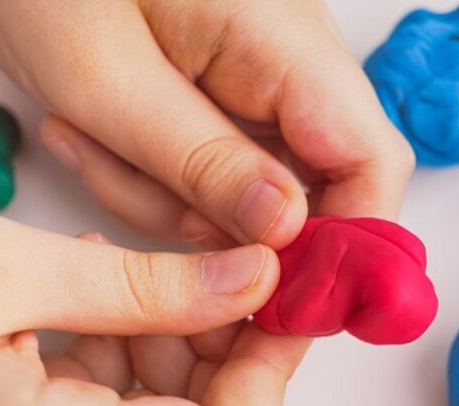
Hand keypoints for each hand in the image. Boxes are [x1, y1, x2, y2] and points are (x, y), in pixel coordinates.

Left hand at [0, 0, 414, 249]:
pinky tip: (93, 130)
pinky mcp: (225, 81)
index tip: (283, 306)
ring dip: (171, 193)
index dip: (346, 249)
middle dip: (227, 226)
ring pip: (253, 184)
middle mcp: (292, 58)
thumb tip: (288, 232)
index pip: (371, 164)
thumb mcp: (108, 81)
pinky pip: (215, 159)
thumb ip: (202, 163)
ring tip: (87, 138)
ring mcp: (260, 71)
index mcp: (284, 46)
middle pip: (313, 187)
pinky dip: (158, 170)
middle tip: (140, 203)